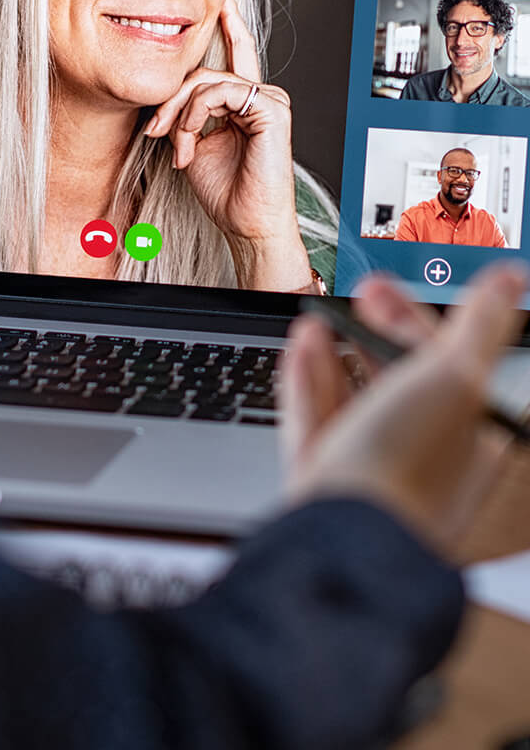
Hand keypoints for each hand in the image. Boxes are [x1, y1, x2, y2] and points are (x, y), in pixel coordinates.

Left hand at [142, 0, 309, 289]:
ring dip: (180, 114)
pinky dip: (195, 115)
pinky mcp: (271, 109)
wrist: (246, 222)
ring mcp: (268, 100)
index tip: (219, 3)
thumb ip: (184, 114)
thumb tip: (164, 100)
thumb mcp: (192, 143)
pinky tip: (191, 140)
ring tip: (177, 146)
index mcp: (243, 101)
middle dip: (170, 100)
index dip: (228, 27)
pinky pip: (220, 92)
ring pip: (206, 81)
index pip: (234, 55)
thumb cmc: (225, 190)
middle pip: (203, 72)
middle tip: (155, 130)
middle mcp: (259, 95)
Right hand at [281, 263, 529, 557]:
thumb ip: (480, 323)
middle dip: (374, 331)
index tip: (381, 289)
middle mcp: (421, 454)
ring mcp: (369, 467)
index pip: (447, 364)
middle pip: (398, 378)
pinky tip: (301, 346)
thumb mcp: (453, 376)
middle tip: (355, 297)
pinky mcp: (324, 475)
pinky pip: (316, 417)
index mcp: (468, 437)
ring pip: (353, 396)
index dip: (413, 318)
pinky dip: (307, 377)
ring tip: (318, 319)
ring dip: (335, 350)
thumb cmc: (406, 465)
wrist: (342, 530)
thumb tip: (508, 278)